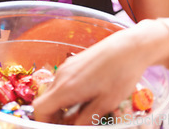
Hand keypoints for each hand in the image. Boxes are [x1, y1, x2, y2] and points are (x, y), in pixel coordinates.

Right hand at [32, 26, 149, 124]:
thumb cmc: (120, 74)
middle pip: (45, 100)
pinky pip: (62, 82)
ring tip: (81, 112)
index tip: (55, 128)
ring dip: (61, 105)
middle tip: (70, 124)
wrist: (128, 47)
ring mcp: (66, 68)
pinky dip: (67, 94)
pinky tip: (85, 97)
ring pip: (54, 91)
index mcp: (66, 88)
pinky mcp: (72, 63)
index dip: (44, 121)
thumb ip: (86, 119)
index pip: (40, 108)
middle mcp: (61, 76)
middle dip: (54, 115)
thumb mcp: (106, 103)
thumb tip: (75, 128)